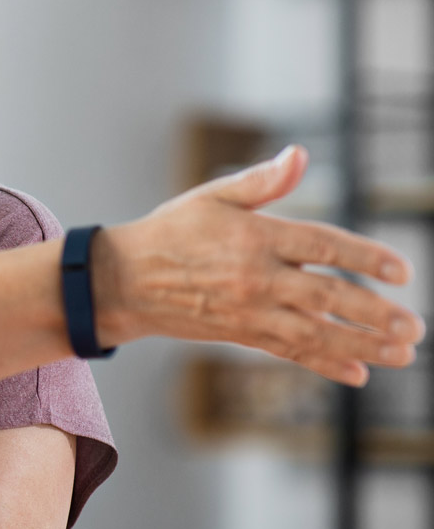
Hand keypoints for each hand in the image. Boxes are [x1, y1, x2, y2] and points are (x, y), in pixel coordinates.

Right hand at [94, 145, 424, 384]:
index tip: (403, 272)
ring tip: (402, 354)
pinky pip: (288, 352)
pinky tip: (357, 374)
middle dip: (376, 315)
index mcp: (256, 236)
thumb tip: (301, 154)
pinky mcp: (239, 334)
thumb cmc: (170, 231)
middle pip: (328, 298)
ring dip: (361, 346)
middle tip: (414, 328)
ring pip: (314, 333)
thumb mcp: (212, 196)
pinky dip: (324, 364)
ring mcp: (248, 311)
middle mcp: (257, 277)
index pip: (324, 246)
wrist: (124, 280)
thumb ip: (262, 181)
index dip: (367, 259)